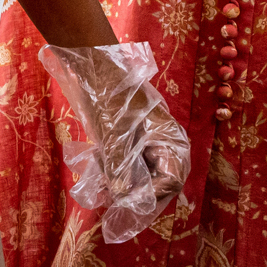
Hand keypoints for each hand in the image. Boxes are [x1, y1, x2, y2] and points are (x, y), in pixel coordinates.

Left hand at [39, 42, 190, 243]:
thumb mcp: (113, 135)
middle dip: (135, 192)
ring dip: (122, 183)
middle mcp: (165, 141)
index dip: (150, 194)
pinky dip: (116, 170)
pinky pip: (131, 164)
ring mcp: (150, 140)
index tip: (124, 199)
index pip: (172, 179)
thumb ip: (120, 168)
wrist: (95, 67)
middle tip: (110, 196)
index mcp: (170, 138)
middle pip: (160, 181)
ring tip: (100, 181)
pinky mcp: (134, 139)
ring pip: (143, 174)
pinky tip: (98, 166)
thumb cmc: (109, 96)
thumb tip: (122, 196)